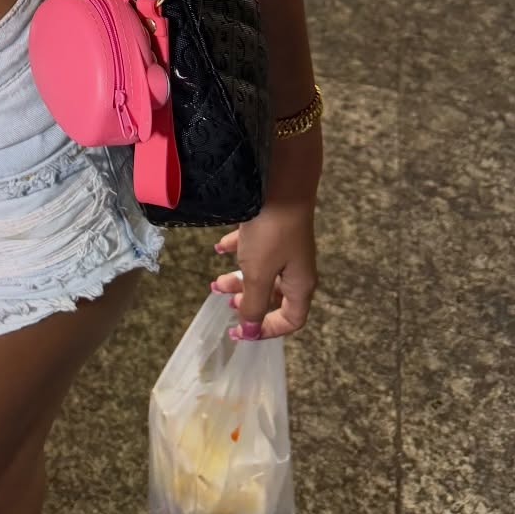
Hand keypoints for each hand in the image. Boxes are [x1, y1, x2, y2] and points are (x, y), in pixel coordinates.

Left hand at [211, 128, 320, 341]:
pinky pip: (255, 245)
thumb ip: (253, 302)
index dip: (266, 330)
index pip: (291, 320)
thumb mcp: (258, 272)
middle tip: (225, 302)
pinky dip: (237, 250)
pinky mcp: (273, 225)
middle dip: (248, 302)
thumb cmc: (271, 232)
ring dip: (239, 278)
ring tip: (215, 281)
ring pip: (263, 271)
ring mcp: (285, 245)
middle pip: (274, 295)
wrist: (279, 181)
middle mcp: (296, 267)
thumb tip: (248, 330)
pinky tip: (219, 247)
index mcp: (299, 284)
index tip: (239, 332)